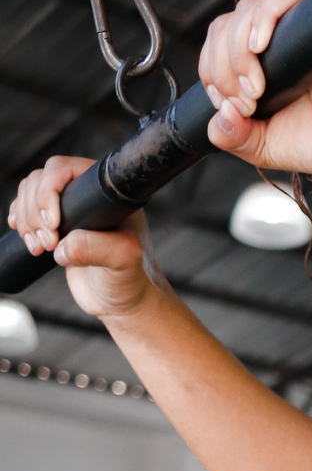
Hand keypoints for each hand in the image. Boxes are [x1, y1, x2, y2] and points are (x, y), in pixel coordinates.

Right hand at [7, 156, 158, 318]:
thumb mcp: (124, 262)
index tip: (53, 225)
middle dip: (35, 212)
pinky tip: (26, 237)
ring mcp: (69, 209)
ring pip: (29, 194)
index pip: (64, 169)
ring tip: (40, 248)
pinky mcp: (56, 226)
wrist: (123, 300)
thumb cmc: (132, 279)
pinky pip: (26, 210)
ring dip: (27, 221)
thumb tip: (63, 246)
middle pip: (40, 180)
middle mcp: (86, 194)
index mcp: (106, 191)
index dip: (49, 191)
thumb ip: (98, 249)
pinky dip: (20, 222)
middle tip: (48, 244)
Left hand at [199, 0, 311, 187]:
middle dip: (224, 64)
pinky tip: (259, 46)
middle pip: (230, 22)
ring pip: (251, 7)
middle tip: (244, 101)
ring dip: (238, 47)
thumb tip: (217, 118)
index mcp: (264, 57)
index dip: (212, 68)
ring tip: (255, 87)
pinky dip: (267, 14)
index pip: (220, 40)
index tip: (228, 103)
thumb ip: (233, 137)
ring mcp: (304, 22)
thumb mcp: (264, 146)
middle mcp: (282, 35)